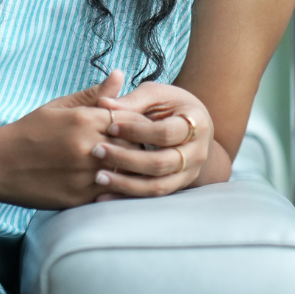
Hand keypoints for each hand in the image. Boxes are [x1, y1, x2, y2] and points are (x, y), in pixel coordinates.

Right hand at [0, 70, 134, 209]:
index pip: (132, 119)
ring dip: (131, 169)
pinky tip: (114, 183)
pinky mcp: (80, 197)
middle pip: (135, 146)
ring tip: (131, 166)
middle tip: (141, 148)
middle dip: (139, 146)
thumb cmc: (29, 131)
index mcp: (84, 119)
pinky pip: (112, 192)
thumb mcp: (58, 107)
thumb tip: (120, 74)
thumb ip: (93, 95)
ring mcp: (85, 174)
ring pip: (127, 171)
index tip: (138, 128)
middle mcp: (88, 146)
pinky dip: (117, 188)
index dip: (139, 124)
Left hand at [90, 81, 212, 199]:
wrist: (191, 127)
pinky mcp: (176, 187)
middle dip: (126, 159)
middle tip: (97, 151)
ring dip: (126, 184)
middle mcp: (197, 153)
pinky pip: (152, 197)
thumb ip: (132, 101)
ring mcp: (189, 173)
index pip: (165, 133)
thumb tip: (103, 103)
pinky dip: (127, 197)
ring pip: (157, 186)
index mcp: (196, 123)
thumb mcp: (155, 95)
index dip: (136, 131)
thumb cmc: (169, 106)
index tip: (110, 127)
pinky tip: (104, 196)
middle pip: (160, 163)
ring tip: (99, 177)